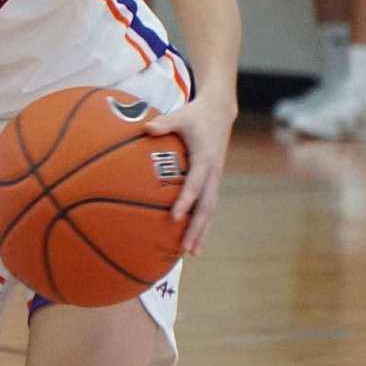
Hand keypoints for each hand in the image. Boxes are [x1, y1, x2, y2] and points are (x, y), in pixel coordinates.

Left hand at [143, 94, 236, 256]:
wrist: (220, 113)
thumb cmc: (195, 115)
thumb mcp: (181, 115)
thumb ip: (164, 122)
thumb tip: (145, 128)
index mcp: (205, 158)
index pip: (195, 184)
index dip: (185, 201)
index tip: (174, 217)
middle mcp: (213, 173)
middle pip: (207, 206)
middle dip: (197, 228)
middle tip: (185, 248)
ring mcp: (215, 179)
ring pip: (210, 210)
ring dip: (203, 231)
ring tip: (193, 252)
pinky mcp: (213, 182)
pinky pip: (208, 206)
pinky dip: (203, 223)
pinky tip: (193, 239)